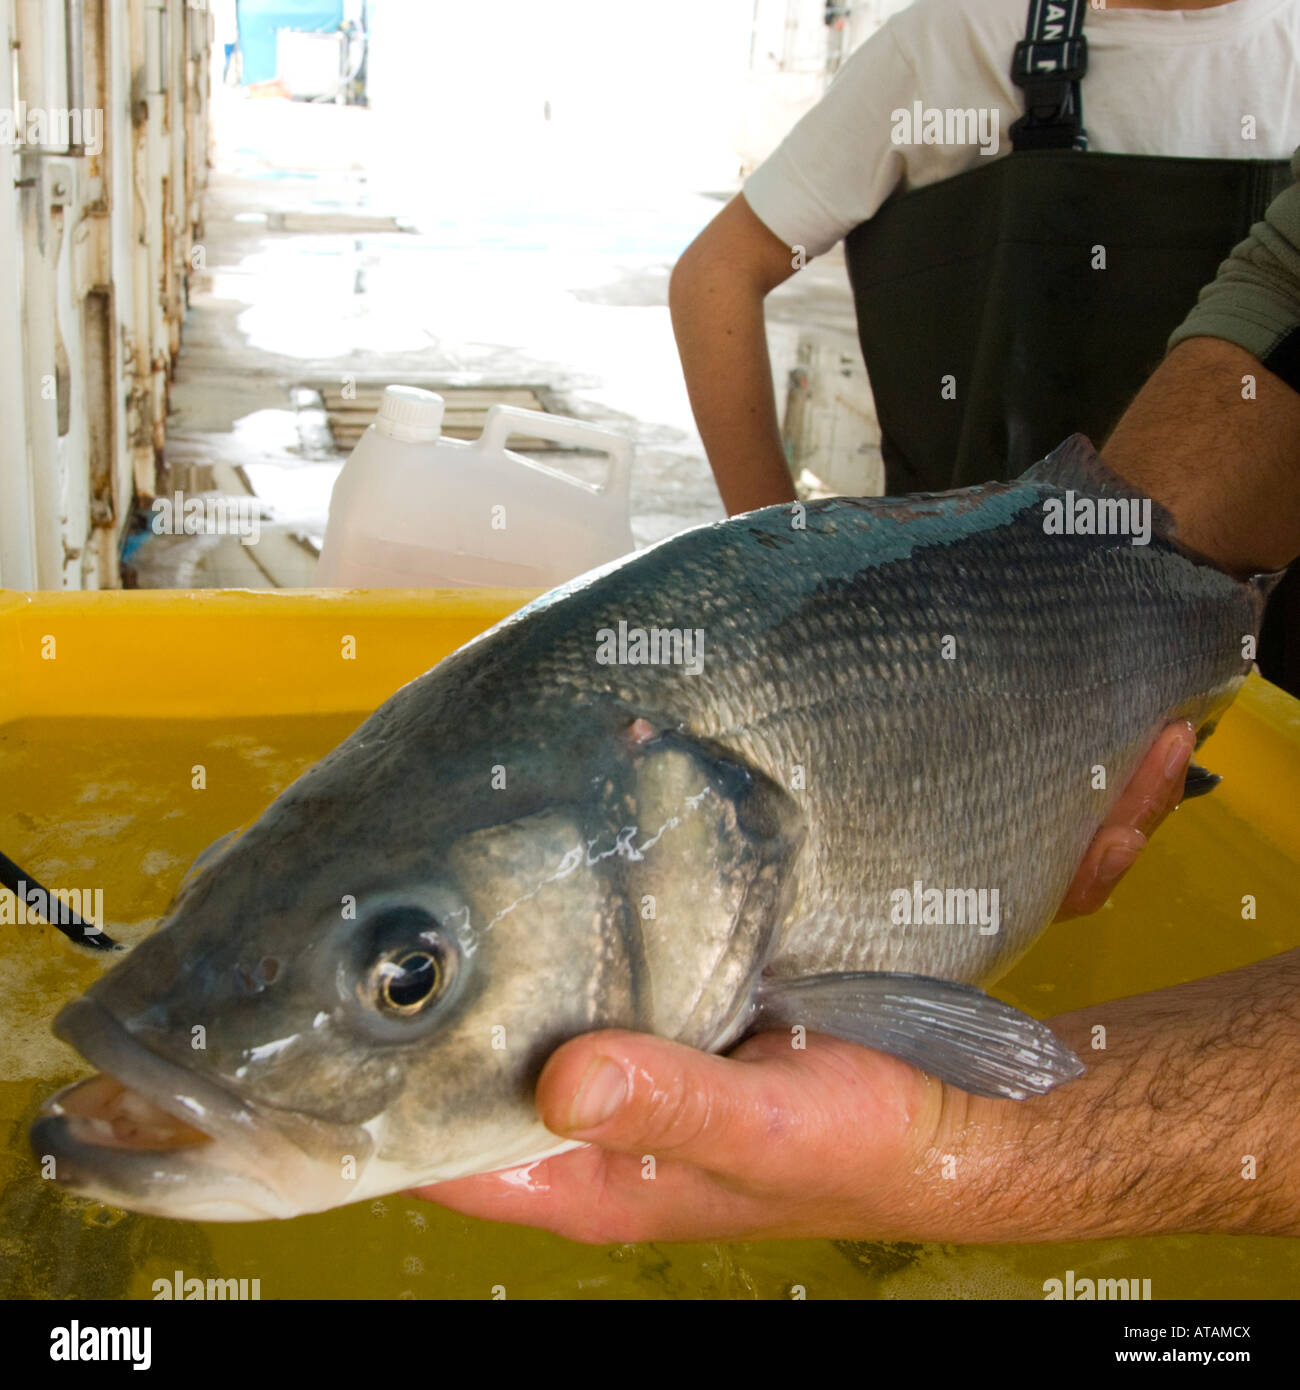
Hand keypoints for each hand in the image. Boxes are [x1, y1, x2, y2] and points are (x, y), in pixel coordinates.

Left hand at [412, 722, 1205, 1242]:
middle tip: (368, 908)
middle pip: (471, 1067)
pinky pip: (590, 972)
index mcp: (595, 1174)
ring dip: (490, 957)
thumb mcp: (771, 1130)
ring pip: (528, 1010)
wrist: (966, 1107)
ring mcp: (630, 1064)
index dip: (375, 1101)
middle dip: (423, 1005)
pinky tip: (550, 869)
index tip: (316, 1027)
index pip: (445, 1150)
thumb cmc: (871, 1144)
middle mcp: (596, 1120)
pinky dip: (563, 933)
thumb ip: (674, 1106)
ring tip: (438, 866)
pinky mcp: (668, 1016)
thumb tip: (563, 1079)